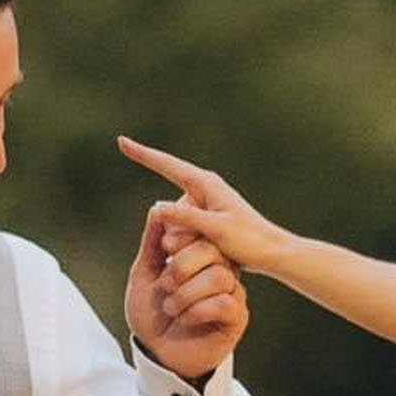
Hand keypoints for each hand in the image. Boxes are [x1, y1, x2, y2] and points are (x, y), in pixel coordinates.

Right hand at [117, 136, 291, 271]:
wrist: (273, 252)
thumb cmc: (249, 240)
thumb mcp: (216, 229)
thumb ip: (186, 218)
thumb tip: (157, 208)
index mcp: (205, 183)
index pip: (167, 165)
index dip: (143, 154)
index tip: (121, 142)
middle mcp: (202, 189)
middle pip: (169, 208)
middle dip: (177, 230)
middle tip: (210, 242)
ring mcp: (203, 205)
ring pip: (174, 224)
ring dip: (186, 242)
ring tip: (216, 248)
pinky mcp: (206, 220)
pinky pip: (184, 232)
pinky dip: (191, 246)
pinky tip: (213, 253)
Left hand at [124, 204, 249, 382]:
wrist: (157, 354)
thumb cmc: (152, 316)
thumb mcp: (144, 276)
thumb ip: (153, 245)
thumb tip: (157, 209)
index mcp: (200, 257)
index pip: (202, 232)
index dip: (184, 236)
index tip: (165, 250)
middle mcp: (219, 270)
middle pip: (213, 249)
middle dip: (181, 267)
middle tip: (165, 286)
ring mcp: (231, 292)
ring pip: (219, 276)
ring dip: (186, 293)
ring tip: (171, 308)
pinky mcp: (236, 316)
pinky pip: (224, 302)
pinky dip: (197, 311)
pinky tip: (186, 320)